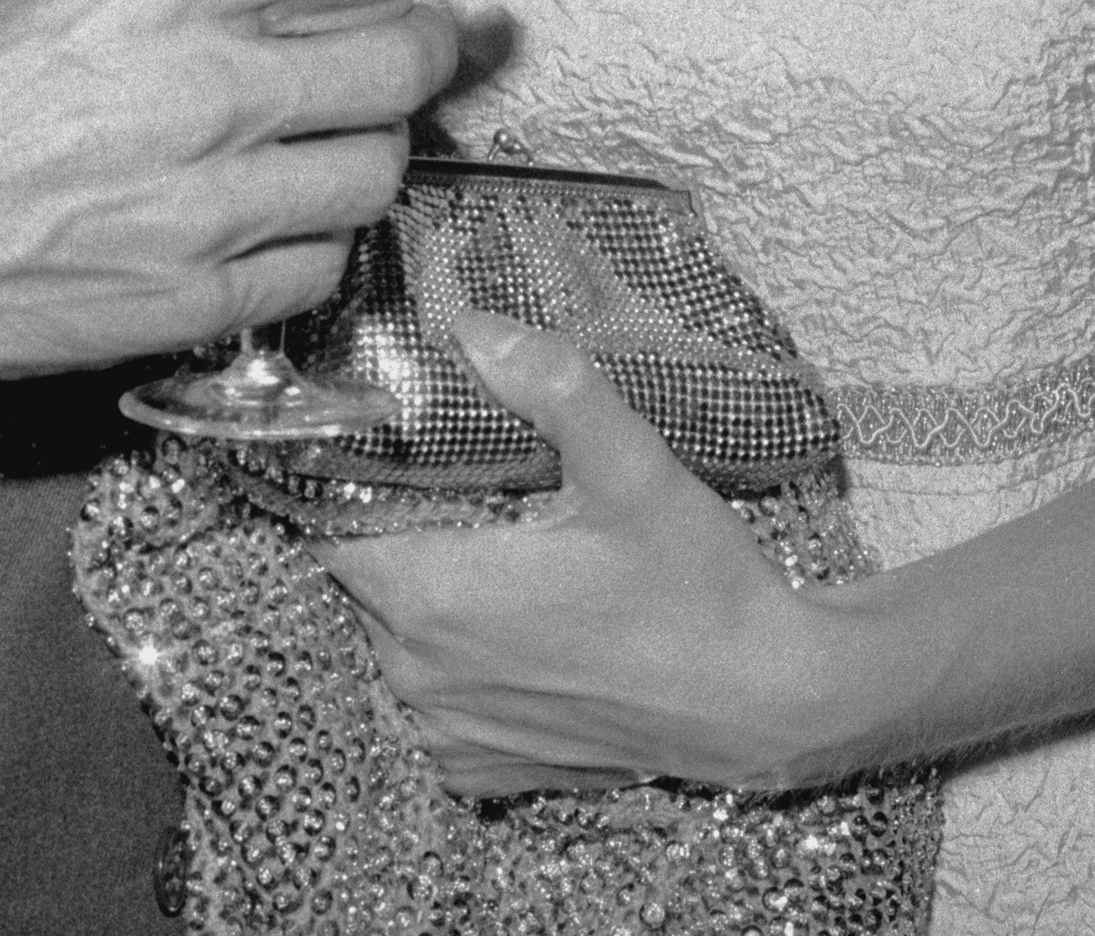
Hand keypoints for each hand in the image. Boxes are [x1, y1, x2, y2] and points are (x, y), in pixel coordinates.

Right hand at [0, 0, 495, 381]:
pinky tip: (294, 216)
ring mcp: (208, 208)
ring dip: (381, 145)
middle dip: (430, 42)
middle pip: (398, 64)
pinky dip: (323, 238)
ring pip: (374, 174)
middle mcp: (208, 90)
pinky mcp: (190, 304)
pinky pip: (316, 269)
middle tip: (422, 34)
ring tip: (356, 130)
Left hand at [318, 313, 841, 796]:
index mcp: (435, 597)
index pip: (336, 526)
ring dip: (427, 597)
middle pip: (363, 577)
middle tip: (466, 485)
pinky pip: (432, 700)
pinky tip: (516, 628)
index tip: (395, 444)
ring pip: (395, 638)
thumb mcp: (632, 466)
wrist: (758, 703)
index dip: (355, 480)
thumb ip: (550, 385)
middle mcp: (419, 674)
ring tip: (498, 553)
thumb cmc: (695, 585)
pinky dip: (456, 663)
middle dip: (400, 529)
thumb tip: (471, 325)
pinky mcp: (480, 769)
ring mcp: (447, 732)